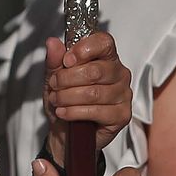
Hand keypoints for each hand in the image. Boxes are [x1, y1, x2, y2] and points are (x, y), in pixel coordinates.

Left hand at [44, 31, 132, 158]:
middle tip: (54, 85)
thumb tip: (52, 43)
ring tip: (57, 101)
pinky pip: (96, 111)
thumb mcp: (54, 78)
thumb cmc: (65, 101)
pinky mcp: (122, 115)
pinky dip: (74, 112)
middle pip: (95, 70)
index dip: (84, 49)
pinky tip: (64, 113)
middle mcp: (119, 74)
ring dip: (68, 97)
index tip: (67, 60)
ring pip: (93, 92)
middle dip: (67, 79)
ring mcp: (123, 95)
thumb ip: (55, 60)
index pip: (104, 42)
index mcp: (106, 58)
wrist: (65, 132)